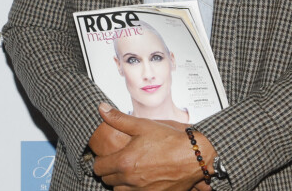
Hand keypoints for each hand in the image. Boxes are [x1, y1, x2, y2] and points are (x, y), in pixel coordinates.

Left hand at [93, 103, 214, 190]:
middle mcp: (130, 180)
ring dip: (120, 182)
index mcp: (125, 161)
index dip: (101, 160)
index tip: (107, 154)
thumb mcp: (143, 125)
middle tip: (120, 159)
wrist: (193, 156)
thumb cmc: (169, 139)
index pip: (98, 167)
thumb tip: (101, 108)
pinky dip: (133, 188)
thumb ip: (119, 118)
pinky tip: (142, 177)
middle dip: (110, 170)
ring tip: (130, 169)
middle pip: (107, 180)